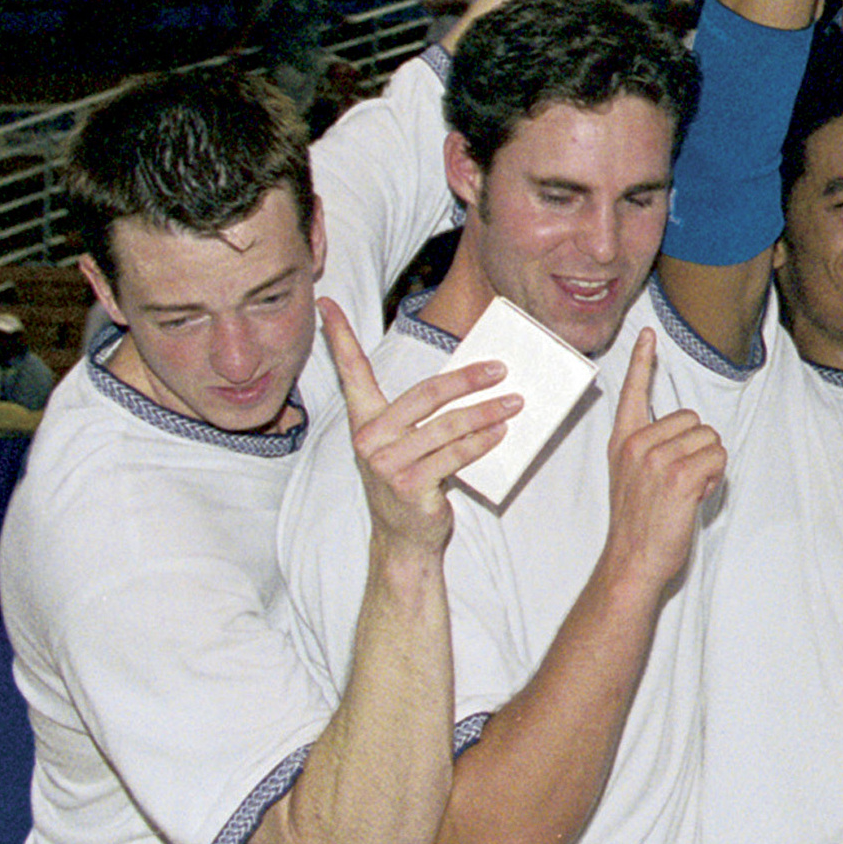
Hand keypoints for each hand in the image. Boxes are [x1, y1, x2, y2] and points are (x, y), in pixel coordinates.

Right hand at [331, 302, 518, 554]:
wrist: (404, 539)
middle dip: (467, 378)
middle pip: (426, 394)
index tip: (327, 304)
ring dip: (487, 411)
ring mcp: (387, 463)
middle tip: (501, 368)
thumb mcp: (409, 443)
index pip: (350, 372)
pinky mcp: (409, 484)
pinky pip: (454, 454)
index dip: (338, 337)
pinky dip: (481, 442)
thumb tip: (474, 379)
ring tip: (515, 402)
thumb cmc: (412, 482)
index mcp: (366, 420)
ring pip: (448, 425)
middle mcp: (370, 438)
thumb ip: (426, 414)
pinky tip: (501, 433)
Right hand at [600, 329, 726, 599]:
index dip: (643, 361)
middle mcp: (637, 444)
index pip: (633, 392)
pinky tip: (695, 497)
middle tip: (678, 482)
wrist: (631, 561)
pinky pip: (718, 457)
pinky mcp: (679, 475)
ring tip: (685, 491)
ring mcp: (657, 458)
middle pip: (694, 420)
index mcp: (623, 442)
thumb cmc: (637, 524)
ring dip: (709, 465)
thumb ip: (648, 450)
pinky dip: (715, 478)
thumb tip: (681, 437)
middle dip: (697, 448)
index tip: (648, 335)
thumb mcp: (630, 477)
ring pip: (710, 439)